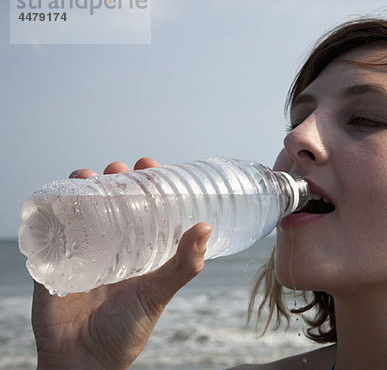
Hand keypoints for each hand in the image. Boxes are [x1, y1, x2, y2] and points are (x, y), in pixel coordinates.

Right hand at [32, 157, 211, 369]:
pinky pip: (50, 231)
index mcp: (138, 251)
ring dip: (82, 188)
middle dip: (114, 181)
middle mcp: (111, 248)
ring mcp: (82, 253)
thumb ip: (183, 266)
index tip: (149, 166)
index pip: (144, 209)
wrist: (83, 363)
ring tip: (89, 176)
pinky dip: (52, 211)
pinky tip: (59, 198)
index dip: (147, 186)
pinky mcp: (54, 263)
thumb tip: (206, 228)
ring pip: (81, 211)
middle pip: (111, 204)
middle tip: (119, 168)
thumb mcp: (158, 294)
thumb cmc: (126, 331)